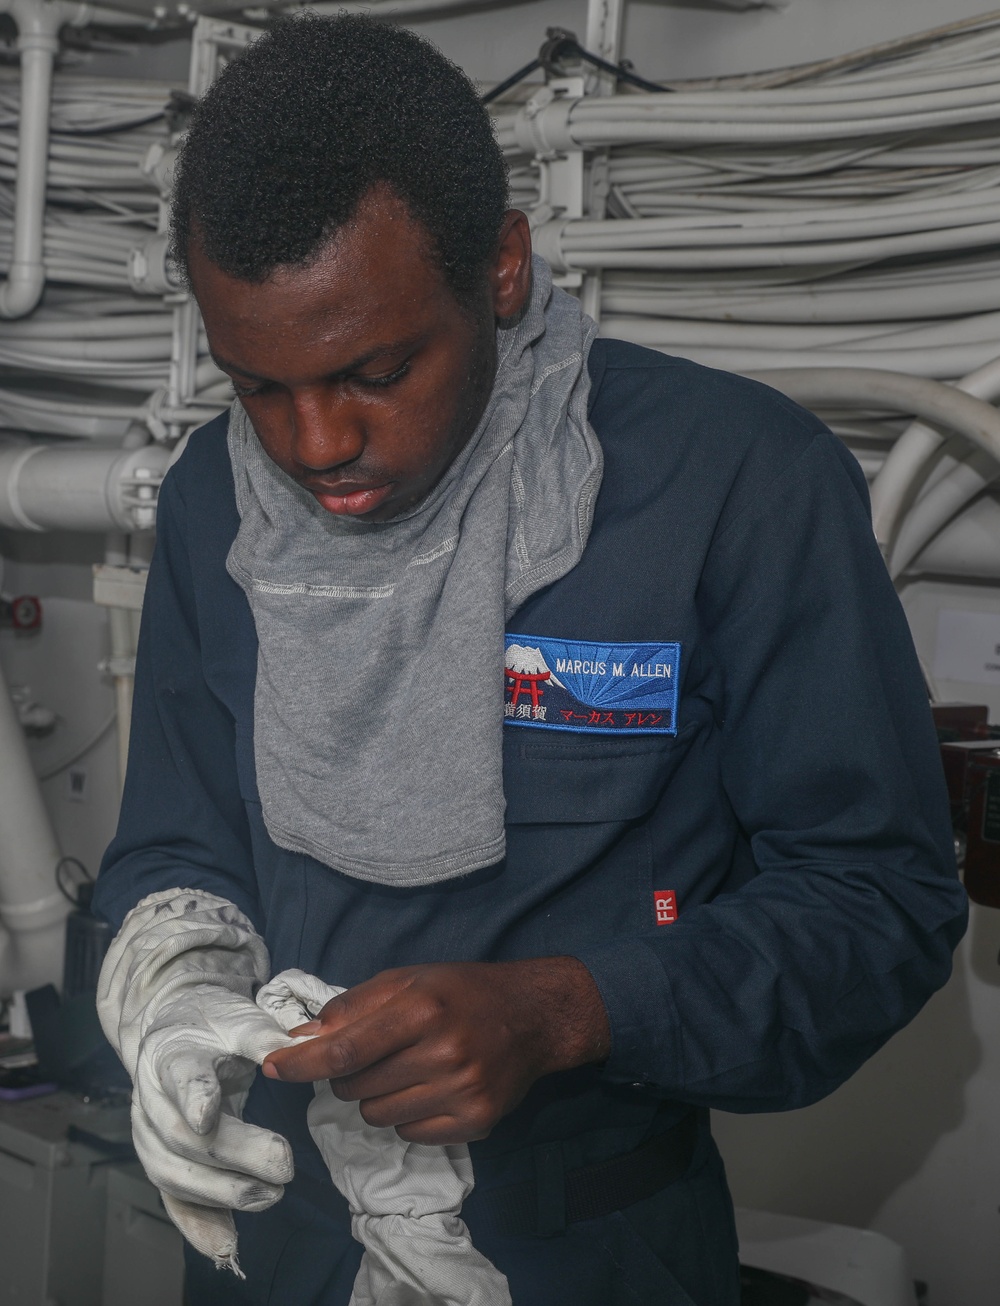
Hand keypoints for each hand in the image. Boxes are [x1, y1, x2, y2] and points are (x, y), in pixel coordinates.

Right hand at [130, 984, 299, 1266]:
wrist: (173, 1029)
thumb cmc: (211, 1023)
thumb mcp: (237, 1016)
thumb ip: (263, 1035)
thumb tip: (299, 1049)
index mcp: (170, 1053)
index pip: (179, 1076)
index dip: (193, 1095)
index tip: (208, 1114)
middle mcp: (150, 1098)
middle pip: (183, 1135)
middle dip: (234, 1154)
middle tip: (284, 1163)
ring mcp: (148, 1134)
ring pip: (174, 1173)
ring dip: (222, 1192)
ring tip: (271, 1195)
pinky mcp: (158, 1160)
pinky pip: (172, 1199)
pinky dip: (197, 1225)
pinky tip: (226, 1245)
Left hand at [262, 957, 610, 1144]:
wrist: (534, 1016)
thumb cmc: (462, 991)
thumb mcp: (409, 979)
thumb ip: (353, 1006)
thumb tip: (301, 1037)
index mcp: (422, 1009)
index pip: (345, 1049)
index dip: (301, 1062)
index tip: (271, 1066)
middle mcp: (443, 1052)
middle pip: (355, 1087)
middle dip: (349, 1073)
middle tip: (376, 1053)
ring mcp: (462, 1092)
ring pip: (377, 1115)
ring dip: (377, 1096)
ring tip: (407, 1069)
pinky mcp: (476, 1121)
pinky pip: (410, 1135)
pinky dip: (407, 1116)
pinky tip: (430, 1089)